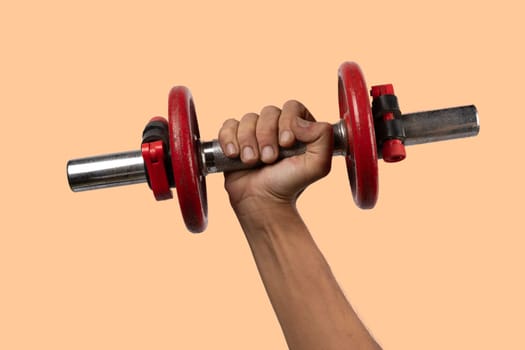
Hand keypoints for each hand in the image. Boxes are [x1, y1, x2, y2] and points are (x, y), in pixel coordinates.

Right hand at [218, 100, 332, 214]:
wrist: (262, 202)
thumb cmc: (289, 185)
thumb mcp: (318, 165)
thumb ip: (324, 138)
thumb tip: (300, 121)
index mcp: (299, 128)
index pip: (292, 107)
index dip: (287, 121)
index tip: (286, 143)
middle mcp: (277, 126)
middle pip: (268, 111)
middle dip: (266, 136)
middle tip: (269, 159)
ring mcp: (255, 132)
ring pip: (248, 119)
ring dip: (248, 141)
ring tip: (252, 161)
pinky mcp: (235, 139)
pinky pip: (228, 125)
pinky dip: (229, 139)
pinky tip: (234, 155)